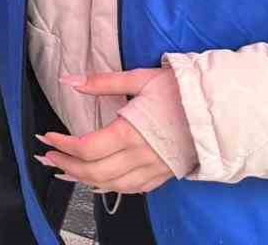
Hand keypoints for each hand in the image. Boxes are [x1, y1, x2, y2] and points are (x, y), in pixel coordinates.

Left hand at [35, 69, 172, 194]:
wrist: (221, 110)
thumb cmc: (180, 91)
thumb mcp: (140, 78)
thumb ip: (102, 82)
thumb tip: (69, 79)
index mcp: (131, 133)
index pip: (87, 148)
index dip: (62, 145)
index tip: (47, 137)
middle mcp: (141, 157)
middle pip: (95, 172)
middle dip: (67, 166)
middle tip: (48, 156)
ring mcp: (154, 169)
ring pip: (112, 185)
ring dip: (84, 180)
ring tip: (65, 171)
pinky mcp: (164, 175)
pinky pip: (132, 189)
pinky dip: (110, 187)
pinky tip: (99, 181)